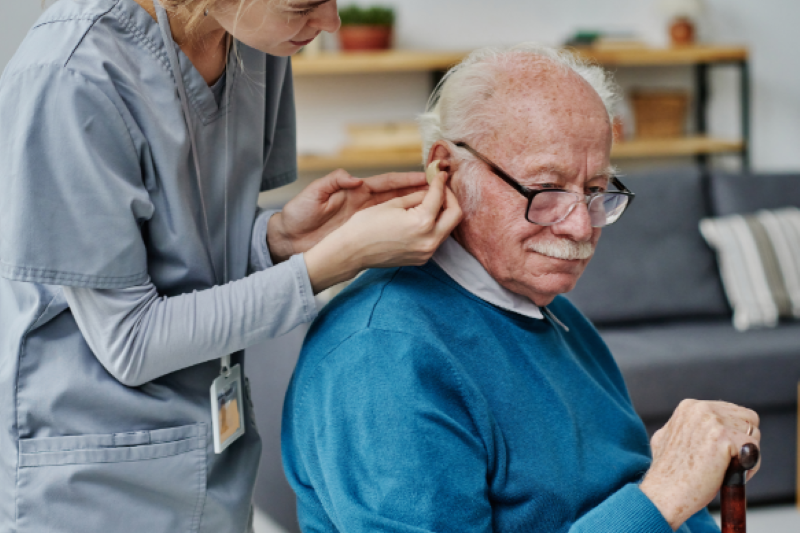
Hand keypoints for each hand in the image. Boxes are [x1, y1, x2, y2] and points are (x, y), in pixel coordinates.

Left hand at [267, 169, 426, 263]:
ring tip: (442, 207)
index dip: (407, 178)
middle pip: (400, 195)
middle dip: (422, 191)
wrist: (288, 240)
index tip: (429, 174)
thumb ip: (332, 182)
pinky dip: (408, 227)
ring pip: (400, 212)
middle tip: (445, 188)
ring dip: (420, 209)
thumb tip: (354, 179)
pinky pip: (392, 230)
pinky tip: (423, 230)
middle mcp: (364, 203)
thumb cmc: (298, 215)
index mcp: (356, 192)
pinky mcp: (364, 234)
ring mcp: (367, 219)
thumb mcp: (313, 195)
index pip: (388, 182)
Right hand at [303, 167, 461, 292]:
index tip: (440, 174)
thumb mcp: (393, 203)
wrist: (352, 251)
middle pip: (455, 214)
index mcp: (422, 222)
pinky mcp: (422, 259)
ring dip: (444, 212)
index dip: (440, 182)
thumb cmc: (366, 225)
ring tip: (432, 201)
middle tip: (441, 188)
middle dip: (450, 198)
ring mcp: (426, 252)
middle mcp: (429, 240)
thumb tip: (432, 188)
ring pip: (448, 228)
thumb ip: (417, 195)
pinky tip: (423, 217)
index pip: (440, 196)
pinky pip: (436, 238)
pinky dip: (435, 225)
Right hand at [639, 399, 760, 530]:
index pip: (733, 411)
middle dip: (743, 441)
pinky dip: (750, 468)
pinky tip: (728, 475)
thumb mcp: (670, 437)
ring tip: (725, 471)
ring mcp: (713, 422)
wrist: (663, 493)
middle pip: (747, 419)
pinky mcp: (724, 438)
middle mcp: (702, 408)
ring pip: (753, 434)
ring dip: (747, 455)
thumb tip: (707, 429)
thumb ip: (688, 427)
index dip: (734, 433)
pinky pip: (754, 451)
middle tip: (727, 463)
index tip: (723, 452)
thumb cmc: (667, 473)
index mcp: (690, 406)